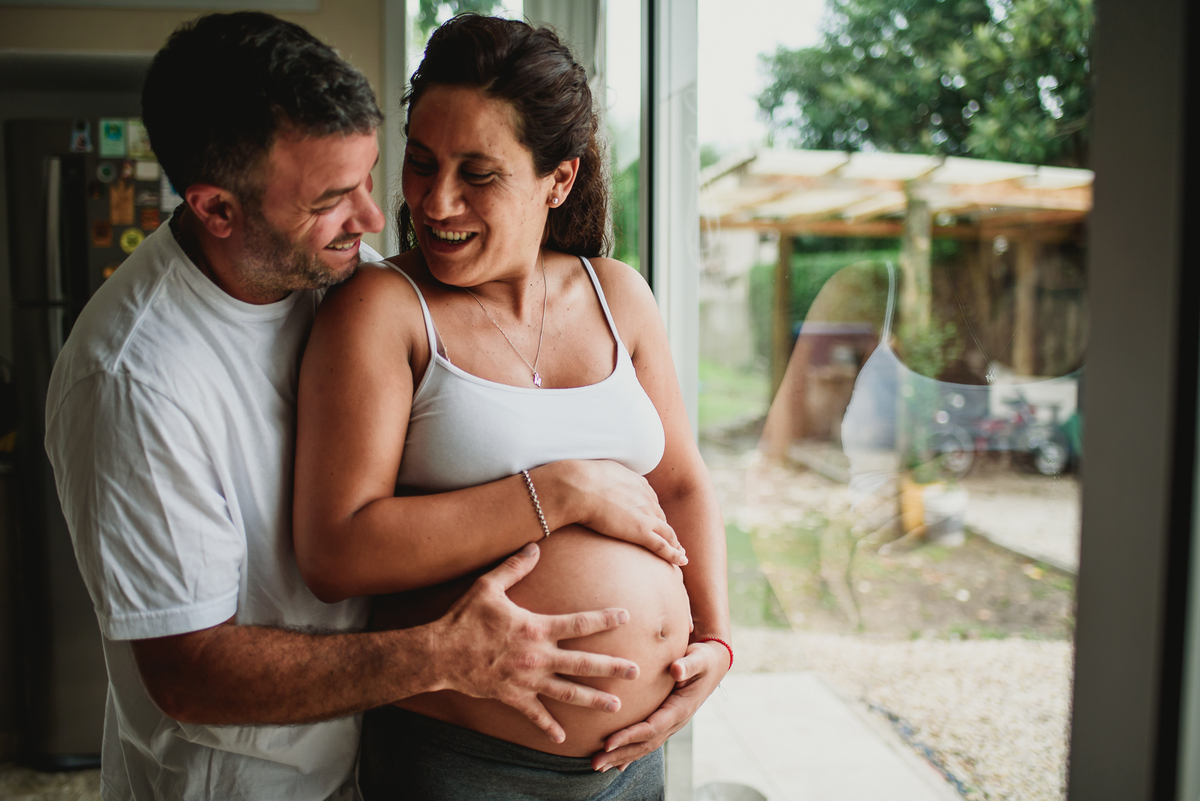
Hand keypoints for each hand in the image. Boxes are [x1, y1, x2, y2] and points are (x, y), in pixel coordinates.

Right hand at [429, 543, 640, 743]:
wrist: (438, 654)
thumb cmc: (463, 618)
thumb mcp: (488, 587)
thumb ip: (514, 567)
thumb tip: (535, 546)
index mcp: (535, 628)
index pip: (578, 623)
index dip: (604, 619)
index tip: (626, 617)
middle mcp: (537, 657)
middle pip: (582, 663)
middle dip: (611, 668)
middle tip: (636, 671)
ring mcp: (526, 681)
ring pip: (567, 692)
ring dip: (593, 699)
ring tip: (617, 705)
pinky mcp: (512, 697)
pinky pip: (535, 714)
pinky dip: (549, 727)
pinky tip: (564, 738)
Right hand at [546, 460, 686, 565]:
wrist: (579, 486)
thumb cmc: (580, 480)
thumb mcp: (597, 471)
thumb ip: (603, 477)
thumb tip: (594, 480)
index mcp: (637, 482)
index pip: (650, 500)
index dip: (653, 512)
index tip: (654, 520)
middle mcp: (646, 498)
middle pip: (660, 516)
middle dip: (666, 528)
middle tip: (670, 539)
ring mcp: (646, 515)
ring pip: (667, 532)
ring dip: (675, 542)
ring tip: (680, 552)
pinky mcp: (641, 531)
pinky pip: (663, 546)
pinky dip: (674, 554)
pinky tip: (681, 560)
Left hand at [591, 639, 729, 771]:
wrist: (713, 666)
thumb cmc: (703, 659)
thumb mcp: (699, 659)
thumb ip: (688, 665)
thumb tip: (676, 669)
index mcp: (680, 709)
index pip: (651, 728)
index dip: (629, 736)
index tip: (608, 742)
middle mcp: (675, 721)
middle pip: (645, 744)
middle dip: (620, 754)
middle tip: (595, 763)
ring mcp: (670, 724)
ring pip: (644, 746)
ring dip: (621, 757)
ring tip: (598, 766)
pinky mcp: (664, 721)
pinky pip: (646, 741)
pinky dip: (630, 753)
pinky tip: (615, 764)